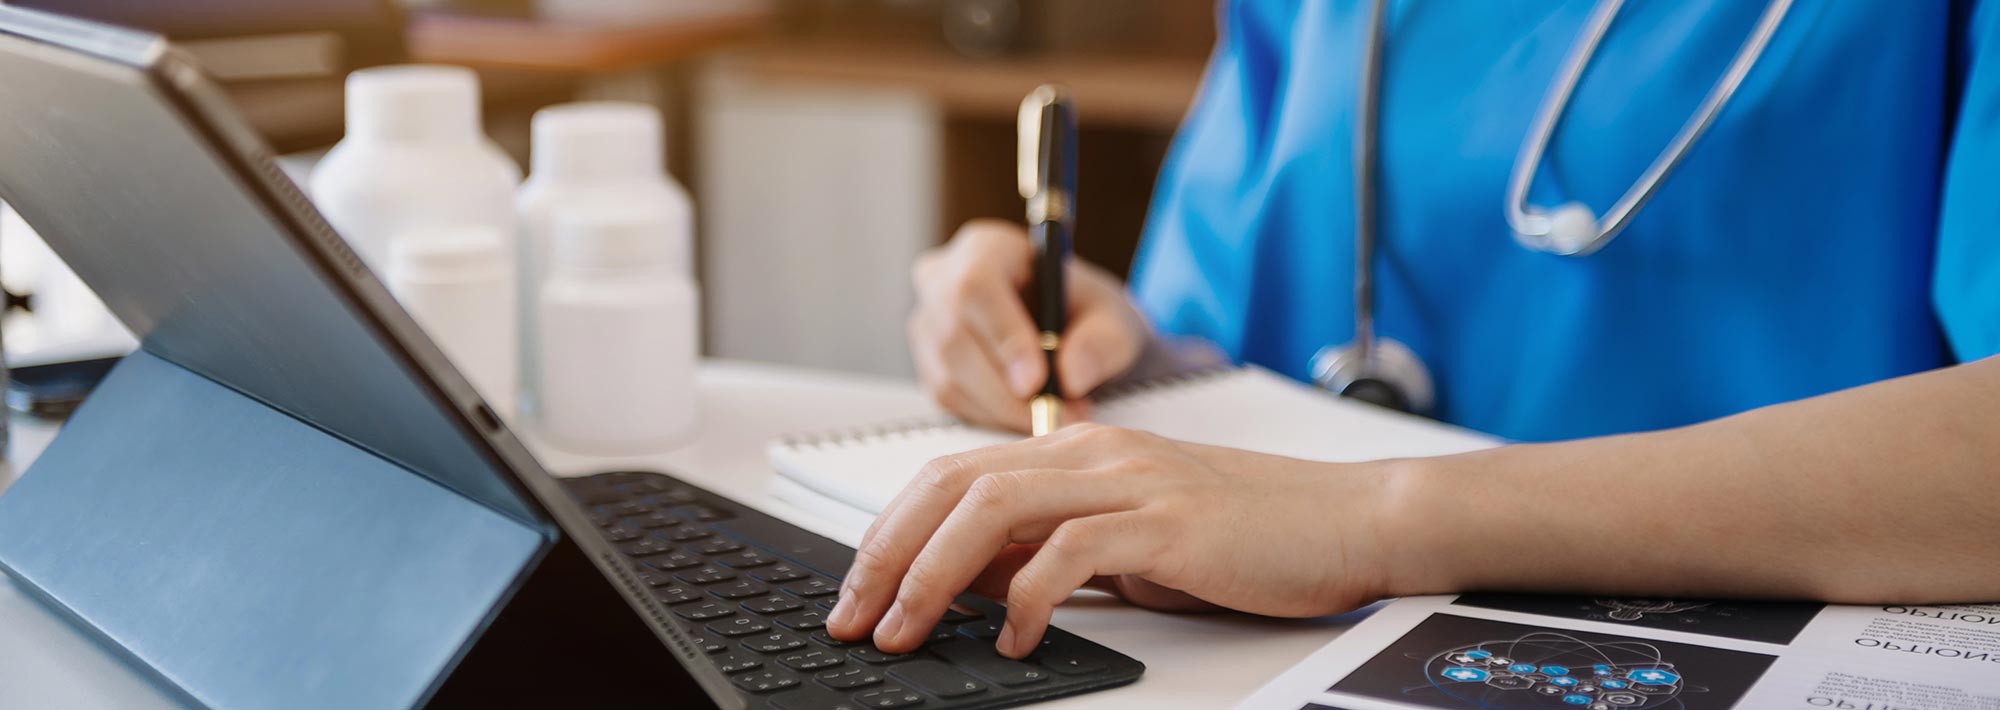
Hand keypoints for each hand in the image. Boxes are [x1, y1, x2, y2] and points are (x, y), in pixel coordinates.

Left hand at [825, 423, 1403, 657]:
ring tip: (907, 630)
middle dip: (889, 554)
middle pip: (954, 485)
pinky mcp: (1169, 521)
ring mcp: (1130, 481)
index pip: (953, 474)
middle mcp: (1093, 452)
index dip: (892, 531)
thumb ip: (1050, 549)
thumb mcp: (1129, 541)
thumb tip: (969, 582)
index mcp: (1078, 450)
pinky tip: (1017, 637)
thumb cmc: (1247, 536)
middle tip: (855, 618)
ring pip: (994, 508)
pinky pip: (1072, 550)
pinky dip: (1029, 597)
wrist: (1350, 520)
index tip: (857, 591)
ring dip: (935, 575)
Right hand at [909, 220, 1150, 431]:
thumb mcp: (1115, 321)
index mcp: (986, 247)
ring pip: (950, 377)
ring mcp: (928, 325)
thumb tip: (1071, 376)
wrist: (1074, 335)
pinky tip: (1031, 415)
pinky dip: (994, 418)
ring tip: (1059, 416)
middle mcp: (942, 280)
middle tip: (1057, 414)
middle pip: (955, 338)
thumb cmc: (1090, 315)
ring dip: (1005, 410)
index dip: (1002, 335)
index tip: (1036, 380)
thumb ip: (1102, 344)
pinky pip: (951, 401)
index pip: (976, 286)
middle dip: (1006, 389)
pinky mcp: (930, 365)